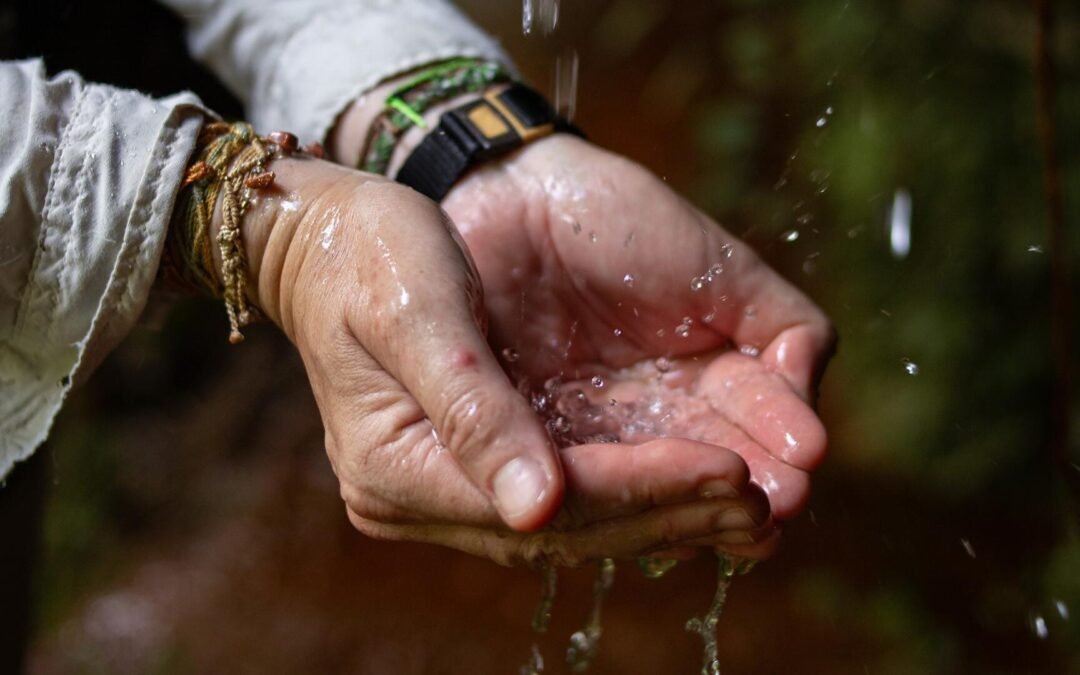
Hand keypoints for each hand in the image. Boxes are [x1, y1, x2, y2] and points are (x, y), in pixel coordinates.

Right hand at [229, 155, 776, 564]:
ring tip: (758, 500)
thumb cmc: (367, 256)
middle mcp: (423, 494)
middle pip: (570, 524)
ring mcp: (449, 485)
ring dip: (670, 506)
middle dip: (672, 507)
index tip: (727, 469)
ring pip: (580, 517)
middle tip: (768, 498)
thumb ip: (474, 412)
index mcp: (398, 469)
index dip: (642, 487)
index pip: (546, 501)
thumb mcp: (417, 314)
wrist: (328, 236)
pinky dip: (640, 483)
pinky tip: (700, 480)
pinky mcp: (476, 460)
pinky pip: (573, 488)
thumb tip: (538, 510)